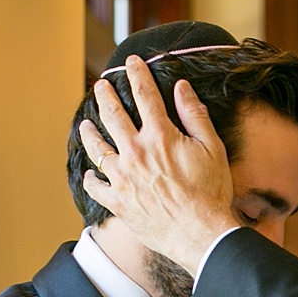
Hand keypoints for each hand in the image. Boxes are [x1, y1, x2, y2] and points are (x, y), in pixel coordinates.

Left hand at [77, 56, 239, 271]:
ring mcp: (123, 178)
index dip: (137, 74)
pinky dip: (91, 179)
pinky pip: (96, 187)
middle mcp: (136, 153)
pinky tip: (90, 174)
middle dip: (105, 96)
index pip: (144, 95)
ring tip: (85, 124)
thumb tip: (182, 88)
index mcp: (160, 136)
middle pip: (113, 115)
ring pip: (97, 148)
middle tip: (100, 86)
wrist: (200, 234)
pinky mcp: (118, 202)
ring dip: (89, 133)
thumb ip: (195, 116)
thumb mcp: (212, 148)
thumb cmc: (211, 193)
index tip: (131, 62)